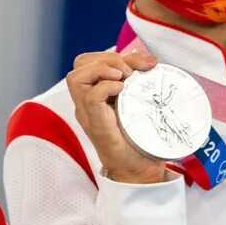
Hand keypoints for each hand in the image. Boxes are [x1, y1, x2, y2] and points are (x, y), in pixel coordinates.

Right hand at [66, 48, 168, 184]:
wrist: (139, 169)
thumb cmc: (139, 138)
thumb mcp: (141, 100)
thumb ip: (140, 79)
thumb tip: (149, 60)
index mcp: (95, 94)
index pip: (88, 62)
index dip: (110, 55)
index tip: (140, 63)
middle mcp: (85, 103)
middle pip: (79, 65)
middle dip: (107, 58)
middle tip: (131, 71)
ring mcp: (87, 114)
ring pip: (76, 78)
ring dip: (103, 69)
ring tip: (125, 78)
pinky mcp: (95, 125)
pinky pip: (90, 96)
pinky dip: (107, 87)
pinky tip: (123, 91)